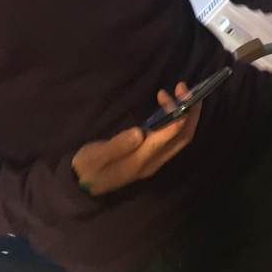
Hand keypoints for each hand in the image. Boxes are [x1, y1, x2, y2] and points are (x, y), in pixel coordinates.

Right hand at [71, 82, 200, 195]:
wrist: (82, 183)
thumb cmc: (88, 167)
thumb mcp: (95, 157)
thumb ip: (116, 146)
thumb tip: (138, 132)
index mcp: (140, 162)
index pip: (166, 140)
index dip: (176, 119)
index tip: (177, 98)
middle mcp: (153, 162)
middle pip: (183, 137)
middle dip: (190, 112)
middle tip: (183, 87)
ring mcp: (155, 158)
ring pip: (180, 136)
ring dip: (185, 113)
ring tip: (177, 90)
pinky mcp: (152, 154)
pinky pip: (173, 135)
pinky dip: (177, 117)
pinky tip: (168, 104)